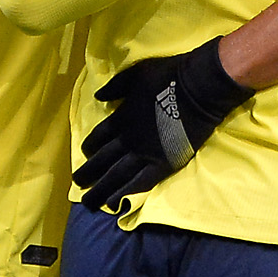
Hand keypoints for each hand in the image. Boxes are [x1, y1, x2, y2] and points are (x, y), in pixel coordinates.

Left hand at [75, 38, 252, 210]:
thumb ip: (115, 86)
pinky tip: (112, 203)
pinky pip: (139, 183)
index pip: (98, 136)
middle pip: (102, 159)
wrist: (199, 88)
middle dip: (88, 172)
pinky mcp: (163, 164)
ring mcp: (145, 153)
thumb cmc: (169, 76)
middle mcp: (128, 138)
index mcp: (121, 117)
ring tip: (88, 202)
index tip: (85, 153)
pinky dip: (124, 194)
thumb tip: (98, 95)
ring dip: (100, 189)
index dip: (89, 146)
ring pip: (115, 175)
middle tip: (78, 183)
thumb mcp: (135, 73)